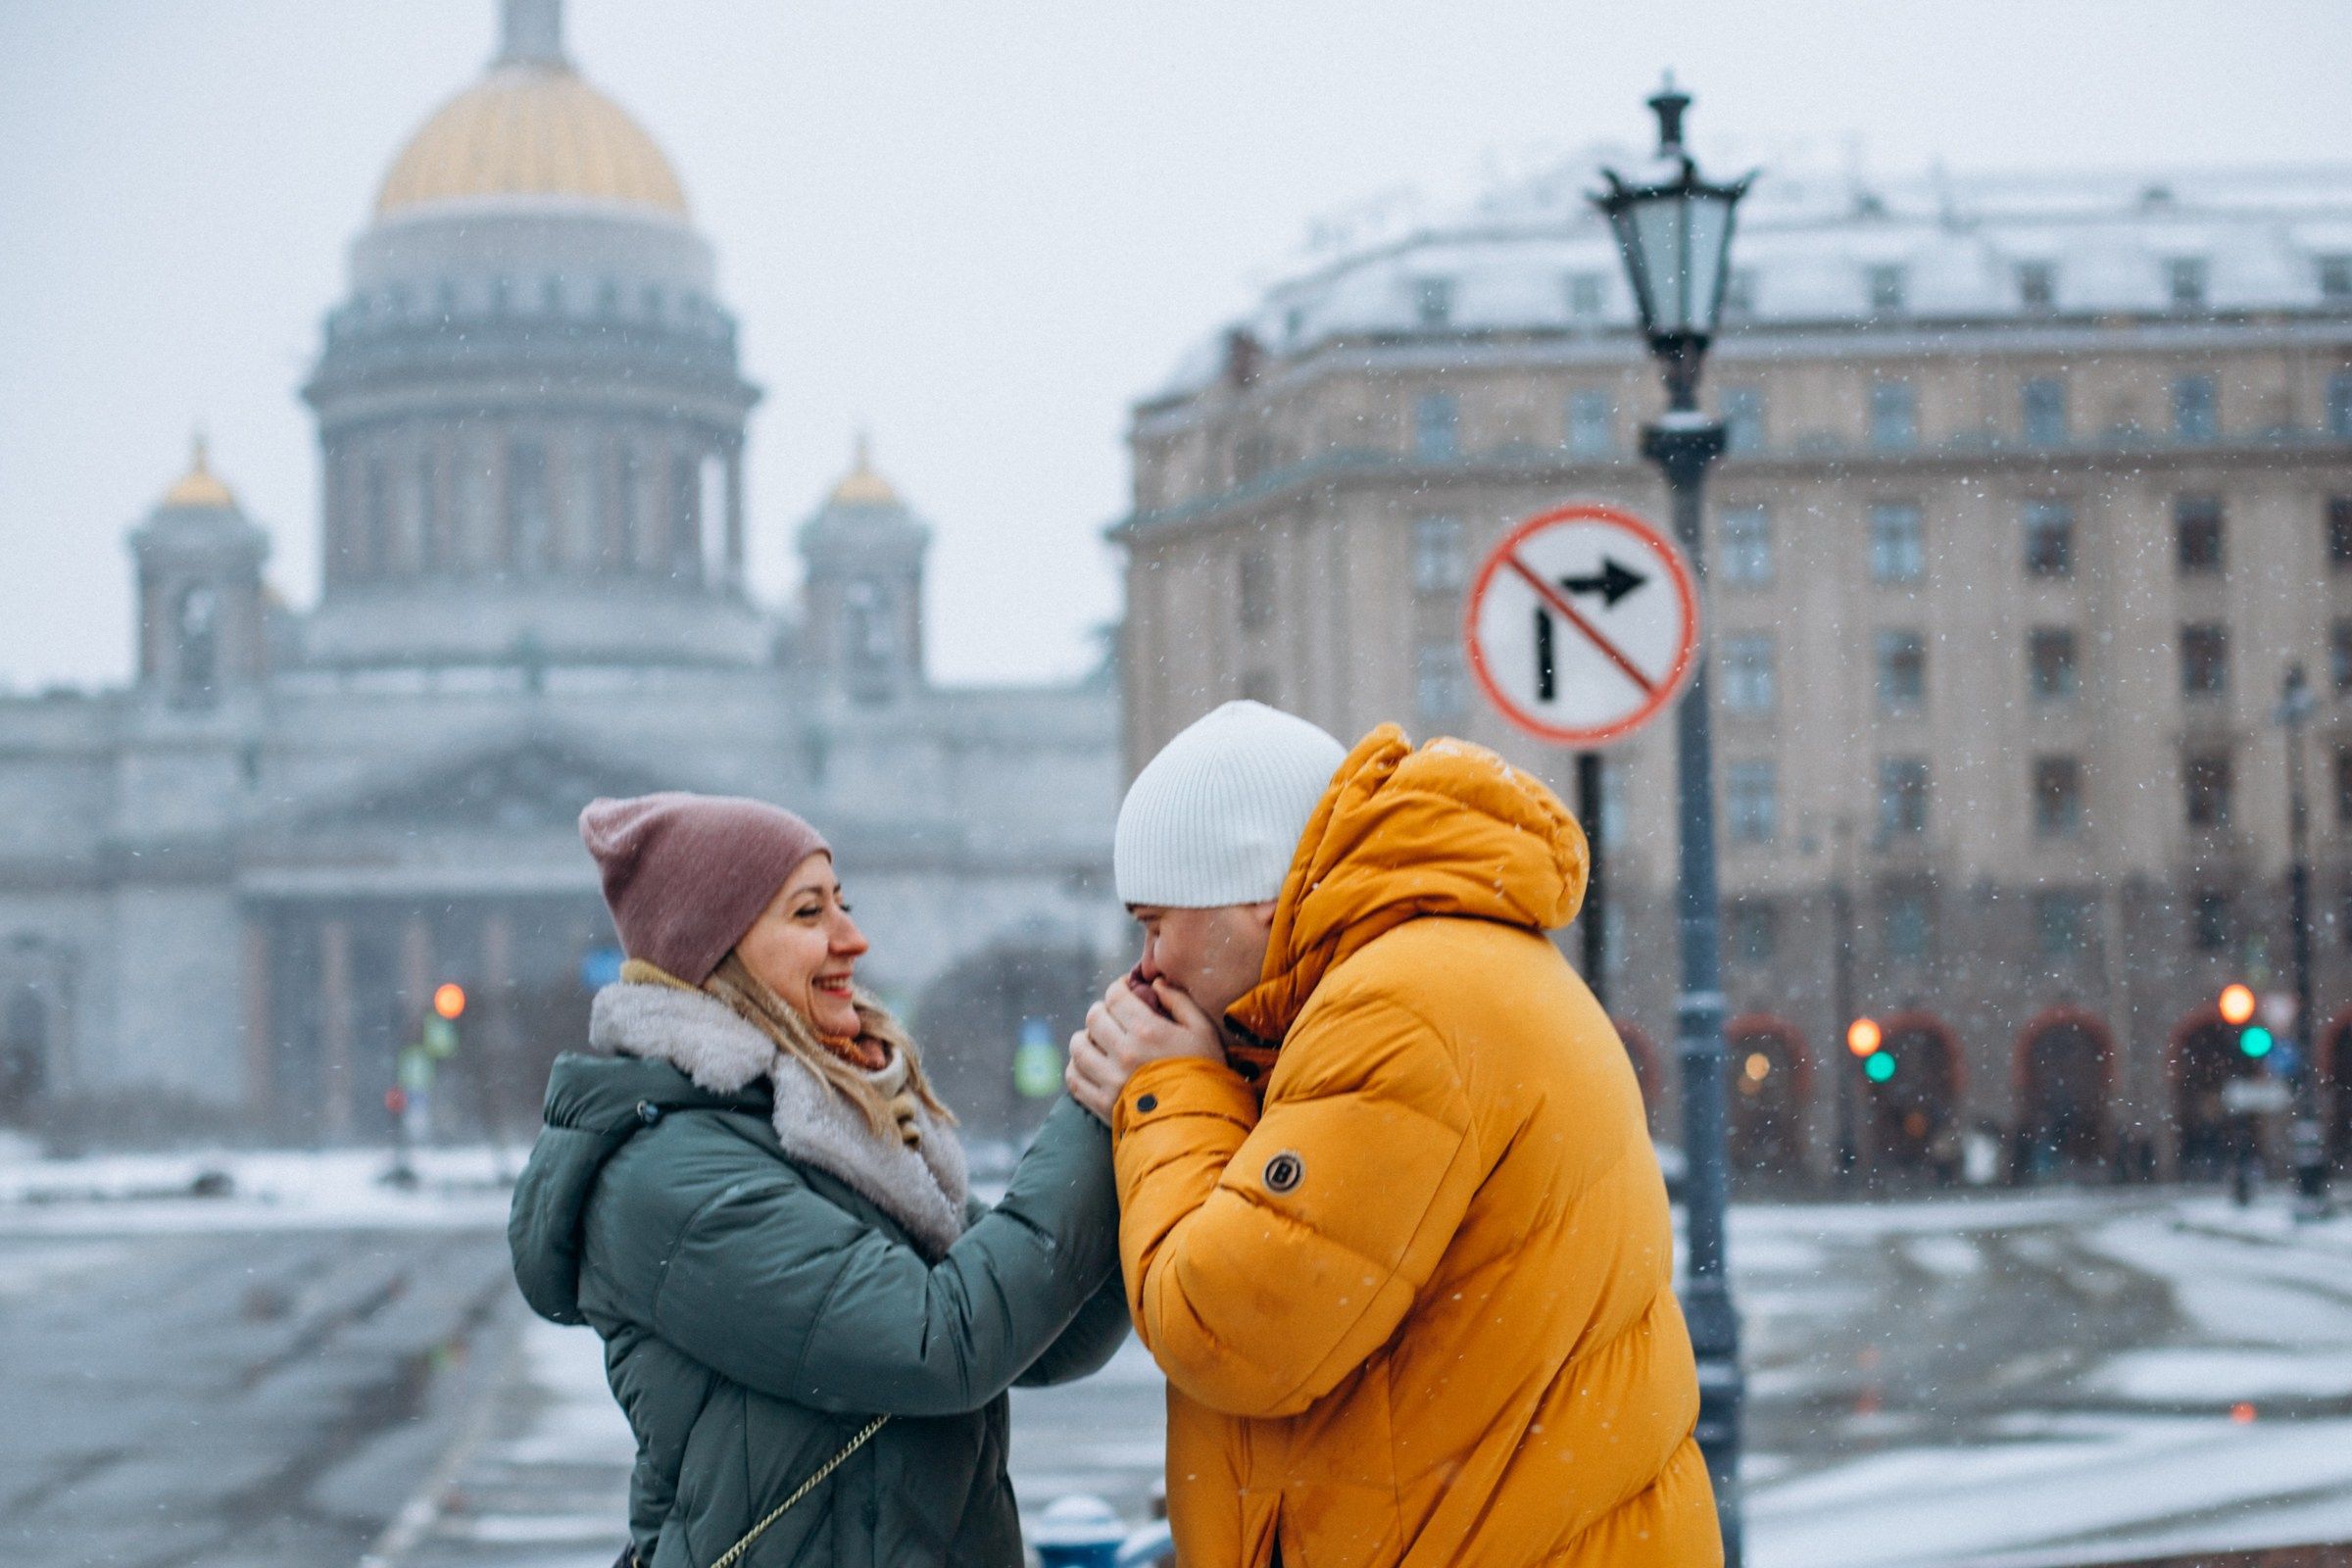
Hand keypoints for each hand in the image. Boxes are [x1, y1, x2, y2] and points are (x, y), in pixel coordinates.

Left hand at [1064, 975, 1223, 1121]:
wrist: (1202, 1124)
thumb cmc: (1206, 1073)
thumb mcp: (1203, 1031)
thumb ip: (1179, 1000)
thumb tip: (1156, 982)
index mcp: (1148, 1031)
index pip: (1115, 996)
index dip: (1118, 988)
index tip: (1126, 992)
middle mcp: (1124, 1053)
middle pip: (1093, 1017)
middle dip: (1102, 1010)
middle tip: (1114, 1016)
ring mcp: (1110, 1080)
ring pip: (1078, 1047)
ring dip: (1085, 1038)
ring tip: (1099, 1041)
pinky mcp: (1102, 1104)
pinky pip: (1075, 1079)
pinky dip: (1077, 1068)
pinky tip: (1092, 1065)